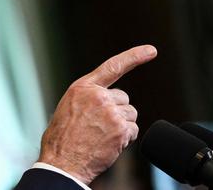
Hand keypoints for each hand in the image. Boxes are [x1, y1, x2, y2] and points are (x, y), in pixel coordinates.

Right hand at [38, 45, 156, 184]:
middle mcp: (98, 96)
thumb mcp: (68, 108)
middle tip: (99, 126)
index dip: (134, 57)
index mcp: (82, 88)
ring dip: (121, 125)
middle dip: (116, 111)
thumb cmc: (61, 139)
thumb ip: (87, 99)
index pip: (112, 67)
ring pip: (130, 114)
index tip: (151, 51)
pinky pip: (133, 130)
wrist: (62, 161)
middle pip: (123, 98)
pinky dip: (124, 138)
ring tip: (101, 135)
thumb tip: (103, 102)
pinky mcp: (120, 129)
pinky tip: (108, 143)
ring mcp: (110, 112)